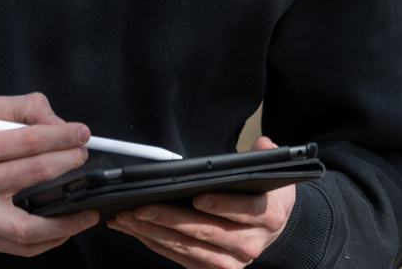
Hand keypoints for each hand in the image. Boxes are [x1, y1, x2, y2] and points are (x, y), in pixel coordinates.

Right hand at [0, 92, 99, 255]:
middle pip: (34, 174)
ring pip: (27, 225)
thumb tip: (59, 124)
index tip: (83, 133)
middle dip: (69, 161)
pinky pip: (18, 247)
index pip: (30, 141)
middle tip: (83, 154)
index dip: (63, 136)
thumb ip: (27, 108)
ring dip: (64, 218)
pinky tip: (65, 229)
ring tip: (87, 209)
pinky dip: (47, 242)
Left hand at [109, 136, 295, 266]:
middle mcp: (251, 244)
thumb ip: (266, 155)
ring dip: (153, 233)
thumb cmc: (266, 193)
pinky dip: (156, 243)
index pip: (244, 211)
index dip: (220, 205)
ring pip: (187, 247)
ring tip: (129, 218)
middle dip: (170, 219)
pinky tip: (138, 230)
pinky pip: (179, 257)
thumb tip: (261, 144)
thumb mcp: (273, 171)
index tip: (196, 196)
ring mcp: (231, 261)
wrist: (272, 226)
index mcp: (269, 216)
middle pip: (206, 232)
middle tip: (142, 207)